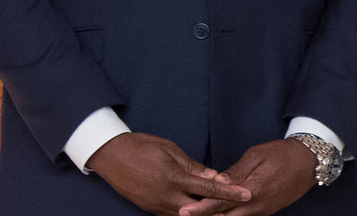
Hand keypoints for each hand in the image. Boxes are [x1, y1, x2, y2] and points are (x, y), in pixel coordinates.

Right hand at [86, 132, 250, 215]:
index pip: (208, 188)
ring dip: (204, 214)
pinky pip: (172, 215)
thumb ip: (193, 166)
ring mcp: (156, 205)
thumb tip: (214, 176)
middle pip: (200, 210)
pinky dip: (187, 214)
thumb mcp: (170, 150)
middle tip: (240, 207)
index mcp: (174, 178)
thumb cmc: (141, 146)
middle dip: (220, 210)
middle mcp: (166, 196)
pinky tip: (197, 211)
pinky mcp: (149, 208)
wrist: (110, 155)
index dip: (229, 193)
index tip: (246, 194)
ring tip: (222, 211)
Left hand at [178, 139, 315, 215]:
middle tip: (184, 214)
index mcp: (253, 191)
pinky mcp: (265, 211)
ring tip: (198, 214)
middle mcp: (257, 206)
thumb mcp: (257, 155)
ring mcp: (262, 211)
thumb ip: (236, 171)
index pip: (220, 203)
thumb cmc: (283, 154)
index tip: (183, 211)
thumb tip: (217, 181)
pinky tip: (218, 213)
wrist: (310, 162)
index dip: (200, 208)